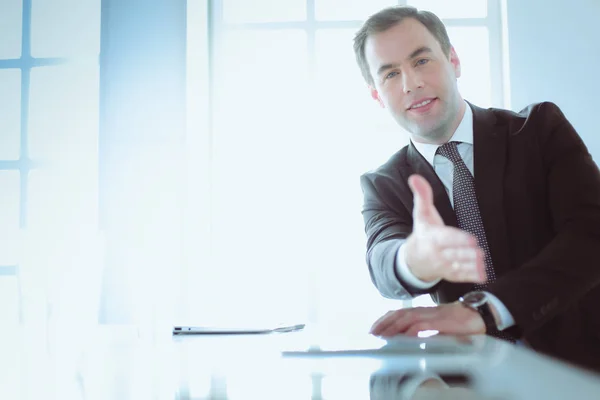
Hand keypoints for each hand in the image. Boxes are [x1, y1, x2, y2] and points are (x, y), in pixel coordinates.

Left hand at [370, 302, 485, 336]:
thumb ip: (427, 331)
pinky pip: (421, 326)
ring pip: (406, 318)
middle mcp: (425, 311)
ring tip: (382, 336)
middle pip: (399, 314)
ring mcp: (432, 315)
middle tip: (372, 333)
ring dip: (392, 327)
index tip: (375, 328)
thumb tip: (415, 340)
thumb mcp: (439, 326)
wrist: (478, 316)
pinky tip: (403, 338)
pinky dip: (411, 331)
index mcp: (423, 312)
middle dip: (384, 323)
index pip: (400, 312)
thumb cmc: (460, 323)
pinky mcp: (440, 321)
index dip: (386, 319)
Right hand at [404, 174, 485, 282]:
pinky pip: (460, 276)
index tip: (471, 240)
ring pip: (458, 266)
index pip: (445, 238)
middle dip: (466, 254)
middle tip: (479, 253)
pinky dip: (470, 276)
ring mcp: (442, 265)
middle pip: (453, 253)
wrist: (412, 259)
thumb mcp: (421, 214)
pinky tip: (482, 275)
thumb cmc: (423, 233)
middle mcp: (436, 253)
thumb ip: (422, 195)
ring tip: (482, 264)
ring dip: (470, 266)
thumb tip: (414, 177)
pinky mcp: (449, 274)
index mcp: (431, 237)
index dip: (458, 239)